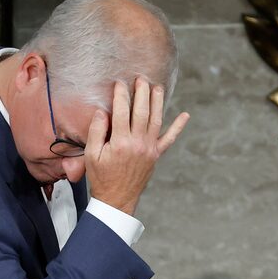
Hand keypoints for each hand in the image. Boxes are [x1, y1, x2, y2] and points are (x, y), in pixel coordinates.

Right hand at [85, 79, 189, 214]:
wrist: (117, 199)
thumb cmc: (101, 177)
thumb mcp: (91, 155)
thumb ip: (96, 132)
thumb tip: (102, 111)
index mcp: (120, 141)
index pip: (122, 111)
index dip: (121, 94)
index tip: (119, 83)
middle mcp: (138, 142)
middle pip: (142, 111)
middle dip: (142, 92)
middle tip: (141, 79)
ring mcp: (149, 148)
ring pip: (156, 119)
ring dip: (158, 101)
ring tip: (157, 87)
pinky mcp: (156, 155)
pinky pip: (169, 139)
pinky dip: (178, 127)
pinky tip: (185, 115)